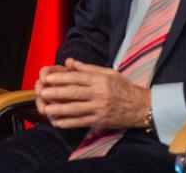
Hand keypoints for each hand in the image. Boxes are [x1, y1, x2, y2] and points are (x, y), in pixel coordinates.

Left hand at [36, 58, 150, 128]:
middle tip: (42, 92)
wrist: (142, 107)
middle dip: (57, 92)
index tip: (47, 78)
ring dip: (59, 109)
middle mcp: (99, 94)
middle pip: (74, 93)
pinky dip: (69, 123)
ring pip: (76, 109)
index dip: (61, 78)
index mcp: (100, 80)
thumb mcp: (109, 73)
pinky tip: (58, 122)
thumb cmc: (124, 88)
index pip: (77, 78)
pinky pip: (82, 122)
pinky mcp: (101, 121)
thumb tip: (69, 61)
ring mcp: (100, 108)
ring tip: (46, 108)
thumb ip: (87, 68)